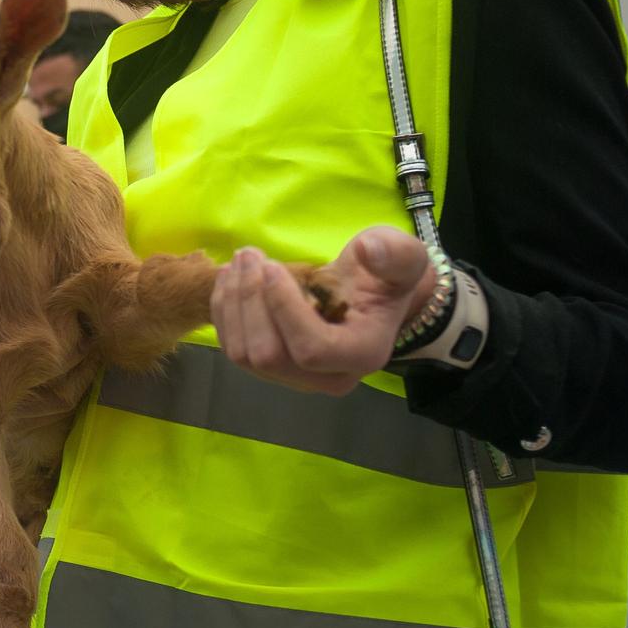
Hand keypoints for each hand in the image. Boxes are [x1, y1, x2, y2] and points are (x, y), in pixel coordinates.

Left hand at [211, 228, 437, 395]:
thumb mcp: (402, 256)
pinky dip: (225, 311)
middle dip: (251, 300)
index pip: (310, 349)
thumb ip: (394, 253)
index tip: (272, 265)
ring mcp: (295, 377)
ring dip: (234, 303)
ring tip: (240, 261)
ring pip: (244, 354)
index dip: (283, 308)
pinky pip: (233, 348)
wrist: (369, 293)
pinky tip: (230, 277)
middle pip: (269, 355)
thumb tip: (370, 249)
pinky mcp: (271, 367)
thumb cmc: (384, 274)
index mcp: (362, 354)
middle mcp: (327, 378)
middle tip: (250, 254)